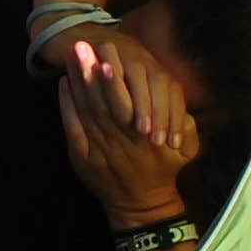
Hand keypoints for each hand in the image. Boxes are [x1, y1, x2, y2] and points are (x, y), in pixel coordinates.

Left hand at [55, 36, 198, 223]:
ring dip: (77, 83)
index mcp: (145, 136)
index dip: (115, 81)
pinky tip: (63, 84)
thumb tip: (183, 100)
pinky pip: (72, 128)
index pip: (126, 103)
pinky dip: (66, 105)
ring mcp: (98, 150)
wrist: (141, 205)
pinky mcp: (82, 158)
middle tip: (82, 46)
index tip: (107, 57)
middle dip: (90, 73)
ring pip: (85, 111)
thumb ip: (187, 124)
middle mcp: (119, 141)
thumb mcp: (187, 150)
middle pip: (101, 102)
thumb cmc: (165, 170)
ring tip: (71, 57)